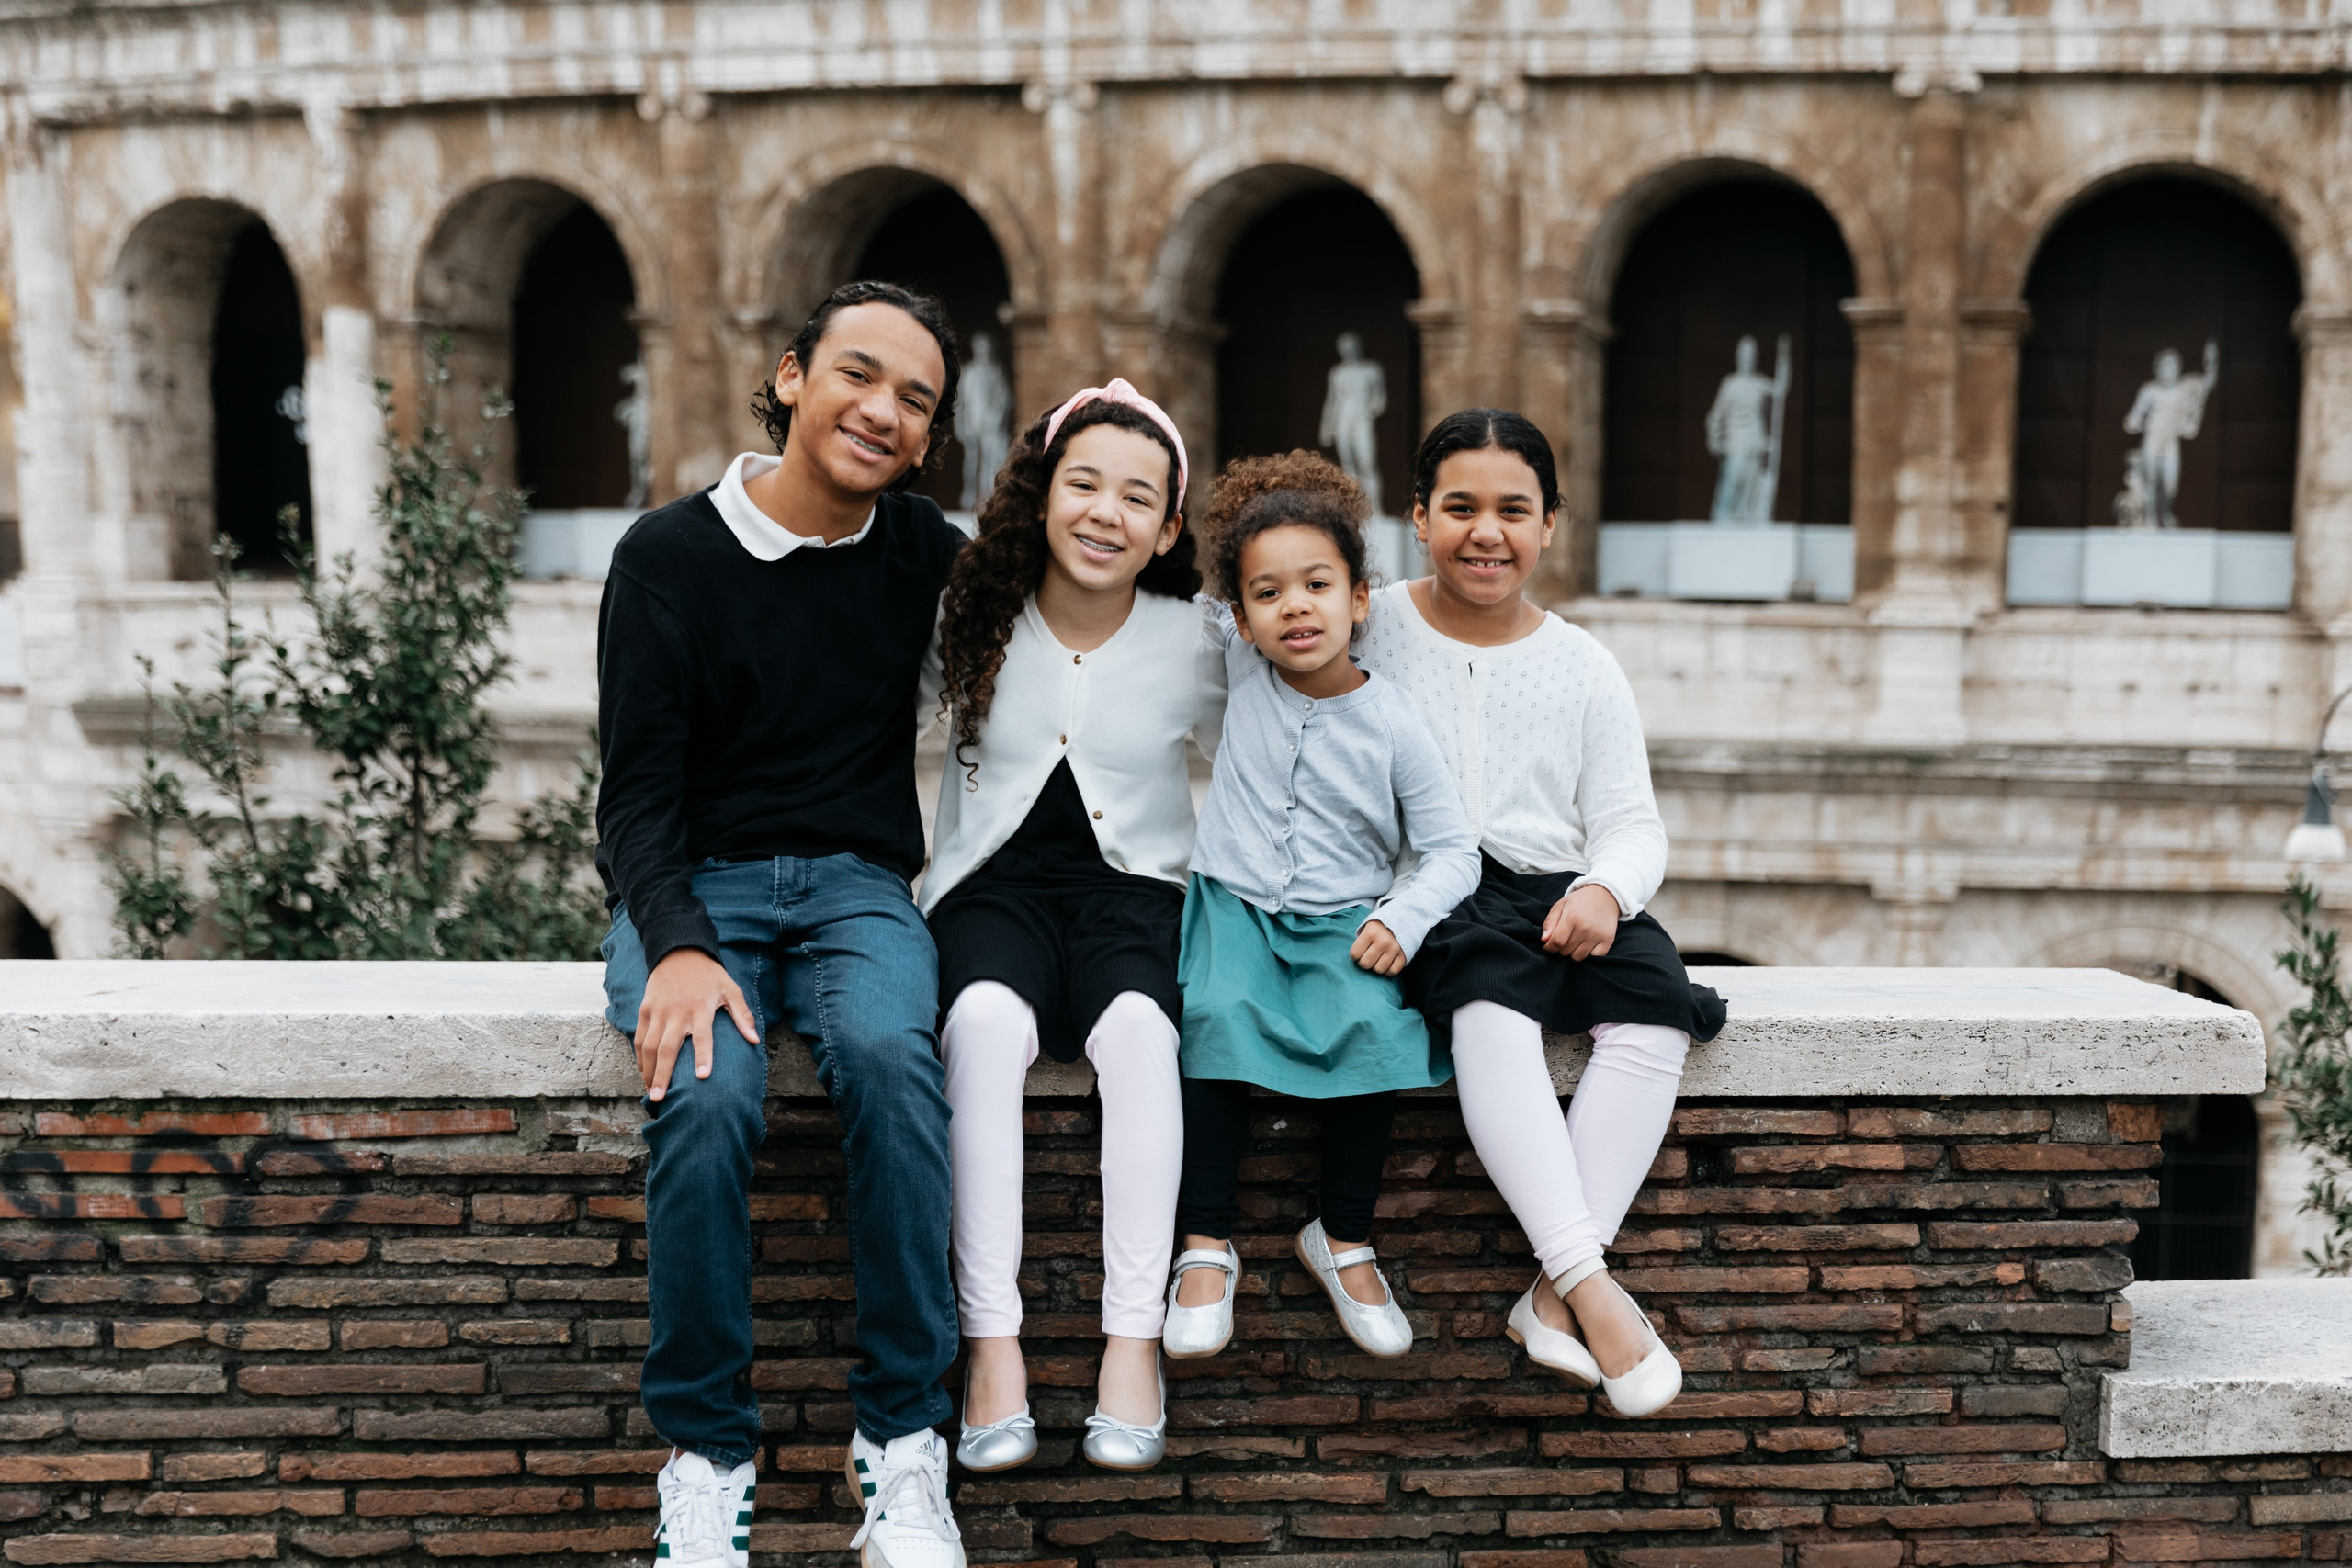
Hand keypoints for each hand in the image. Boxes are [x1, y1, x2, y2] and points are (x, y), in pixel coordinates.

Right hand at [634, 949, 757, 1100]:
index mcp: (700, 1007)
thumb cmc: (709, 975)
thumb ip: (742, 1015)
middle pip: (666, 1048)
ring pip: (648, 1046)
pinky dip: (639, 1057)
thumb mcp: (731, 989)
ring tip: (651, 1092)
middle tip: (660, 1098)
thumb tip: (755, 1040)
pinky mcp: (645, 1009)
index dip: (703, 1056)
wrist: (678, 951)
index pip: (703, 1036)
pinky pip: (639, 1037)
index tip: (703, 1077)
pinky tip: (643, 1073)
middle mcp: (677, 1011)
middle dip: (662, 1075)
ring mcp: (658, 1011)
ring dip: (648, 1071)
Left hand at [1351, 919, 1406, 975]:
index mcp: (1371, 933)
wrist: (1400, 921)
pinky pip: (1392, 971)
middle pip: (1366, 964)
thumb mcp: (1366, 929)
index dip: (1355, 955)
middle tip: (1368, 956)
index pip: (1355, 954)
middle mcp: (1383, 941)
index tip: (1359, 952)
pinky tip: (1386, 963)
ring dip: (1376, 966)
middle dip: (1364, 962)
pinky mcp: (1403, 956)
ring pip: (1379, 970)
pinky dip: (1388, 970)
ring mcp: (1394, 949)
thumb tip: (1356, 959)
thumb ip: (1360, 942)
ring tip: (1377, 959)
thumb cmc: (1378, 928)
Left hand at [1541, 884, 1622, 960]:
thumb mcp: (1561, 905)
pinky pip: (1594, 958)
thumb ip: (1550, 922)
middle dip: (1561, 948)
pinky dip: (1588, 955)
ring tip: (1575, 942)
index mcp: (1571, 917)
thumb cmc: (1579, 902)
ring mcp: (1597, 935)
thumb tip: (1544, 940)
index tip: (1548, 947)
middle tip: (1565, 939)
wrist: (1605, 895)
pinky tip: (1586, 945)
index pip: (1556, 942)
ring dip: (1573, 953)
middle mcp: (1585, 927)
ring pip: (1578, 957)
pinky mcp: (1607, 940)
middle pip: (1566, 951)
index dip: (1549, 948)